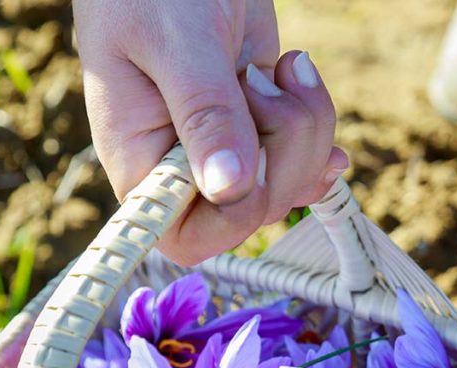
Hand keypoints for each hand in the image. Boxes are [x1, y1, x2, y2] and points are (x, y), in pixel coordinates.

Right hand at [74, 0, 347, 265]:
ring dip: (307, 126)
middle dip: (286, 151)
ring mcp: (224, 145)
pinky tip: (307, 91)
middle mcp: (182, 165)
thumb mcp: (175, 40)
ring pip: (288, 181)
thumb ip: (204, 112)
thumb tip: (231, 189)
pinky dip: (316, 123)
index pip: (185, 237)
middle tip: (268, 83)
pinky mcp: (258, 121)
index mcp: (140, 159)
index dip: (232, 218)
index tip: (252, 161)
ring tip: (283, 67)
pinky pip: (302, 153)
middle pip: (255, 209)